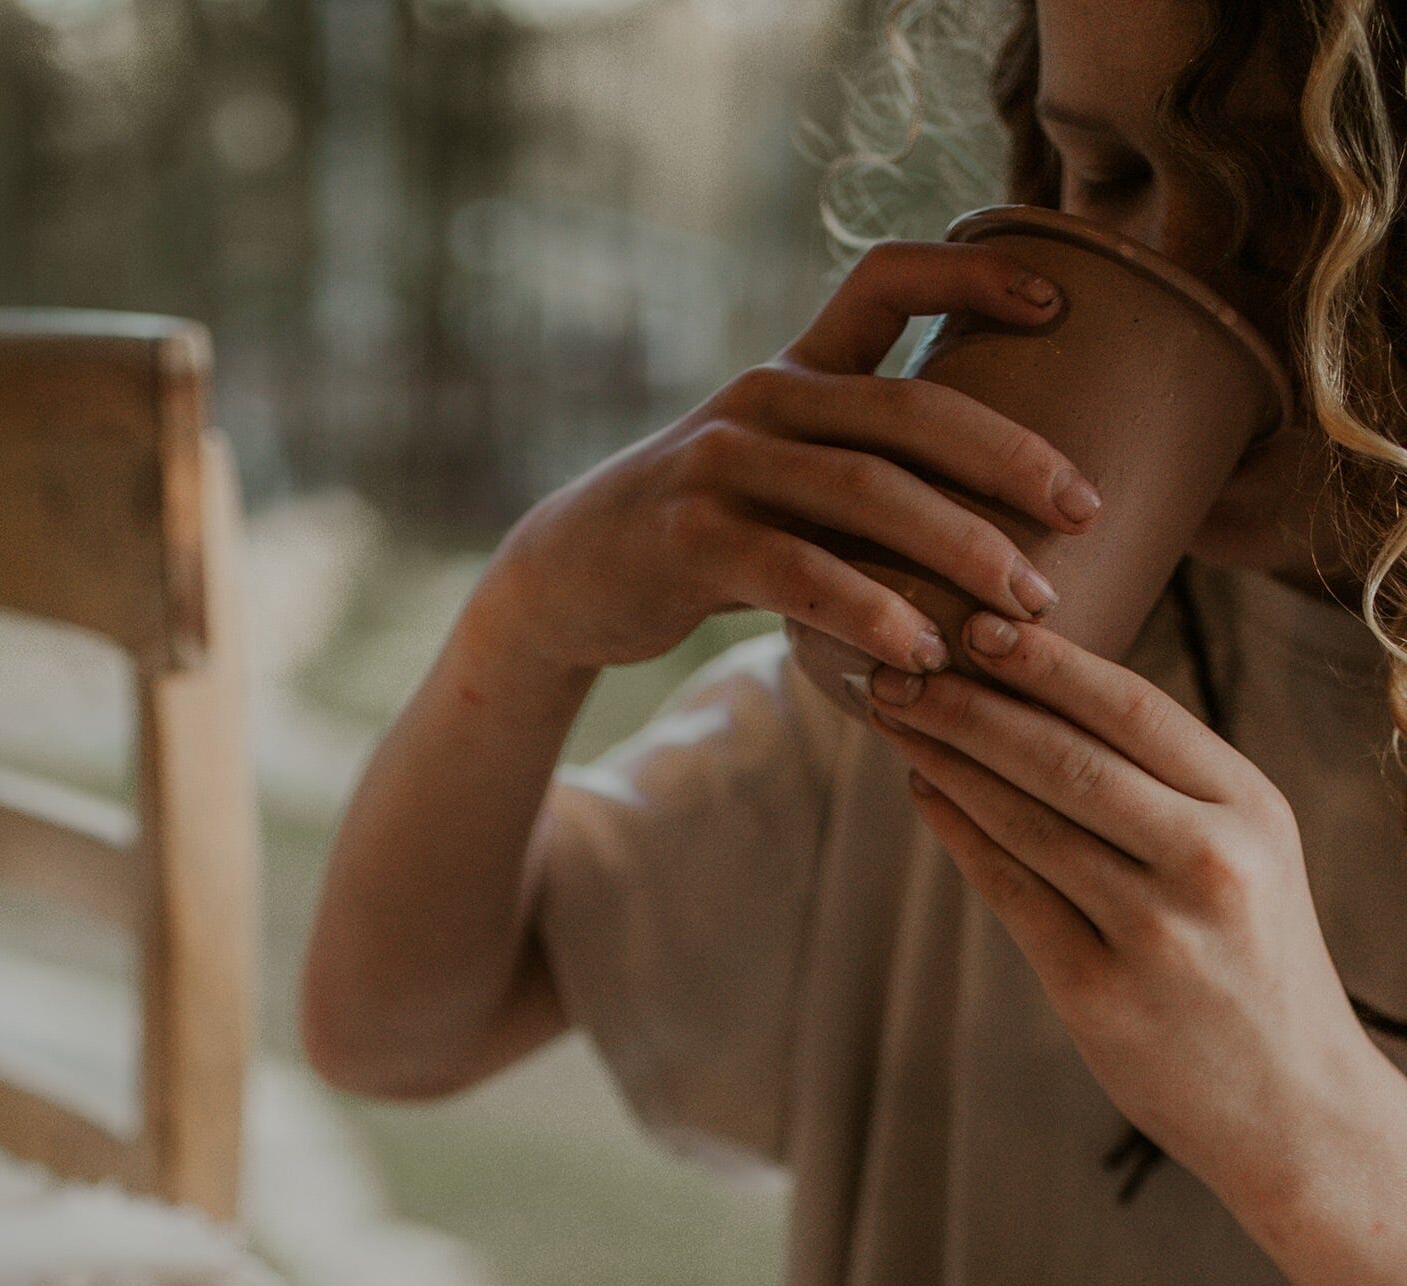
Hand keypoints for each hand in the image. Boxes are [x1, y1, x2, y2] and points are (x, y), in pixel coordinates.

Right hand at [461, 241, 1102, 688]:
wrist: (564, 578)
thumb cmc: (697, 535)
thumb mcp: (768, 472)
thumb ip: (852, 468)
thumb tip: (991, 516)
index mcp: (791, 371)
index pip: (887, 279)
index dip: (975, 273)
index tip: (1061, 305)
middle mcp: (760, 401)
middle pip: (908, 408)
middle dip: (1011, 460)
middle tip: (1085, 512)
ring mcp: (720, 467)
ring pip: (865, 493)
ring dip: (960, 548)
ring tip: (1026, 603)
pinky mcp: (691, 539)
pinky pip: (801, 573)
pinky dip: (870, 613)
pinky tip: (923, 649)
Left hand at [858, 611, 1386, 1223]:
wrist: (1294, 1108)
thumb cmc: (1252, 966)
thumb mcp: (1246, 856)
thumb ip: (1167, 789)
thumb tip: (1042, 704)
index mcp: (1250, 809)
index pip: (1134, 709)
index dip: (1046, 664)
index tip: (975, 625)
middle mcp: (1209, 860)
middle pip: (1065, 757)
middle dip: (970, 704)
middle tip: (898, 666)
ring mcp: (1153, 928)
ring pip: (1025, 819)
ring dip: (946, 760)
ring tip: (895, 718)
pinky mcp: (1098, 991)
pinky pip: (1010, 892)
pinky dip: (959, 834)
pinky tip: (923, 792)